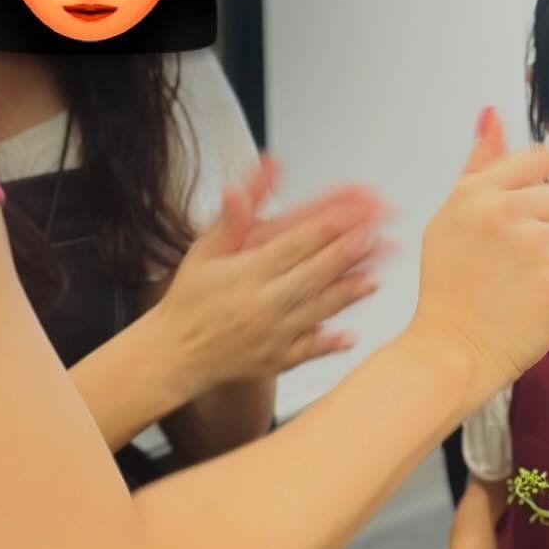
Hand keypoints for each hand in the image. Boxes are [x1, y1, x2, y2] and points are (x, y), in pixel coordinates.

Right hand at [155, 165, 390, 388]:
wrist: (173, 354)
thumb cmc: (188, 300)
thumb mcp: (204, 253)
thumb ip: (229, 220)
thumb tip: (238, 188)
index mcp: (246, 274)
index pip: (294, 245)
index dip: (325, 228)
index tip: (351, 213)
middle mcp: (262, 304)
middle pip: (314, 274)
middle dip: (348, 253)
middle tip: (375, 236)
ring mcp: (272, 334)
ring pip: (318, 310)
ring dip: (348, 293)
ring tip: (375, 278)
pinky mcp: (275, 360)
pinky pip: (309, 350)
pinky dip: (330, 343)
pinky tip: (350, 335)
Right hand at [408, 108, 548, 393]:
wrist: (449, 350)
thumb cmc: (450, 290)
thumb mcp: (450, 219)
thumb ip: (478, 169)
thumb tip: (492, 114)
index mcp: (478, 193)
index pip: (541, 157)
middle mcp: (504, 211)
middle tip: (535, 264)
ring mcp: (532, 245)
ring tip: (544, 286)